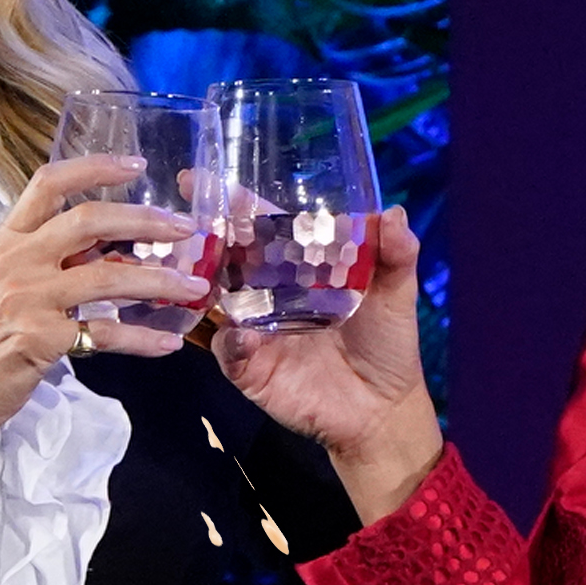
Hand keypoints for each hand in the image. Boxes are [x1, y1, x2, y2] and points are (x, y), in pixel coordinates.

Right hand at [0, 155, 211, 504]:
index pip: (49, 184)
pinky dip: (142, 339)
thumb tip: (119, 253)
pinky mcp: (41, 338)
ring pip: (108, 277)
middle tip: (186, 228)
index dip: (95, 168)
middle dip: (145, 220)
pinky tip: (168, 342)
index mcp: (9, 239)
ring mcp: (28, 298)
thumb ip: (55, 262)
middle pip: (89, 221)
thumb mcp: (10, 284)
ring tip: (195, 287)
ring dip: (159, 281)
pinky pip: (105, 334)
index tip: (137, 164)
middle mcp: (17, 260)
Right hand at [213, 204, 442, 523]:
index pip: (263, 226)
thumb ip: (396, 255)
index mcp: (299, 266)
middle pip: (230, 255)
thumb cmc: (387, 345)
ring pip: (217, 298)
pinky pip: (228, 348)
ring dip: (205, 280)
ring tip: (200, 263)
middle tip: (189, 213)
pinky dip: (232, 340)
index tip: (202, 174)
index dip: (237, 201)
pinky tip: (243, 333)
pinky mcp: (248, 367)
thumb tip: (392, 212)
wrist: (382, 410)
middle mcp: (269, 291)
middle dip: (206, 233)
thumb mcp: (397, 295)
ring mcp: (254, 328)